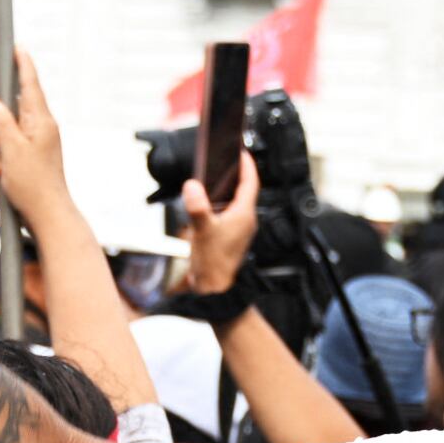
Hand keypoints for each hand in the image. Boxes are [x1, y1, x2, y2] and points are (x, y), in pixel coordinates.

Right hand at [0, 49, 81, 236]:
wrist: (46, 219)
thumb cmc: (34, 185)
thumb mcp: (11, 150)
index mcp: (40, 121)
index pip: (29, 84)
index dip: (22, 65)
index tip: (18, 46)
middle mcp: (37, 130)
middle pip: (2, 117)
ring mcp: (31, 147)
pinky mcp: (25, 163)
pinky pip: (1, 158)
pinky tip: (0, 186)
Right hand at [180, 150, 261, 297]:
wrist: (214, 290)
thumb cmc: (213, 262)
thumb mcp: (202, 230)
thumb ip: (197, 207)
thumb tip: (192, 186)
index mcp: (244, 215)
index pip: (251, 183)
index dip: (247, 166)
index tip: (241, 152)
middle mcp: (245, 221)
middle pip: (244, 191)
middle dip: (236, 175)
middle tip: (225, 162)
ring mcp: (239, 230)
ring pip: (235, 203)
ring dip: (226, 190)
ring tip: (213, 179)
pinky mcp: (230, 238)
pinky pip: (228, 215)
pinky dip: (220, 205)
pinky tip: (205, 206)